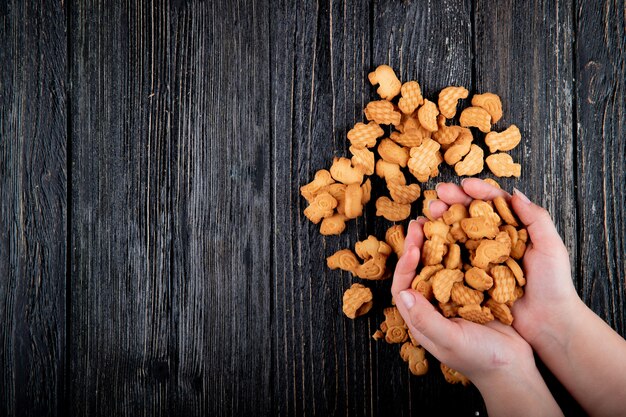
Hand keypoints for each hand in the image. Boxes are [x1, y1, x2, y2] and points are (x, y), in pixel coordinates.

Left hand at [391, 219, 534, 384]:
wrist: (514, 367)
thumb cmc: (479, 359)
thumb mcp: (450, 341)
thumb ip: (424, 319)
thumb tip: (402, 293)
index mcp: (421, 317)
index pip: (403, 287)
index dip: (405, 266)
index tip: (414, 247)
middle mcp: (433, 304)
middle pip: (419, 270)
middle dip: (418, 245)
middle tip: (420, 222)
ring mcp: (453, 296)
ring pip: (439, 263)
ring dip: (438, 242)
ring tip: (437, 220)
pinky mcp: (472, 290)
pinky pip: (463, 265)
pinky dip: (462, 248)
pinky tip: (465, 231)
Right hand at [431, 179, 580, 344]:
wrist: (548, 323)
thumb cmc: (554, 285)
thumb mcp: (551, 247)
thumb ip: (537, 219)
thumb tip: (515, 193)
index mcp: (514, 230)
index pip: (494, 204)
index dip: (479, 192)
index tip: (464, 184)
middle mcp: (495, 242)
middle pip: (471, 215)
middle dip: (453, 202)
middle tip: (439, 194)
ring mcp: (482, 260)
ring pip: (459, 235)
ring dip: (443, 221)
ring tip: (430, 213)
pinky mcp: (472, 278)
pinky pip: (454, 260)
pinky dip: (440, 248)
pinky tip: (429, 240)